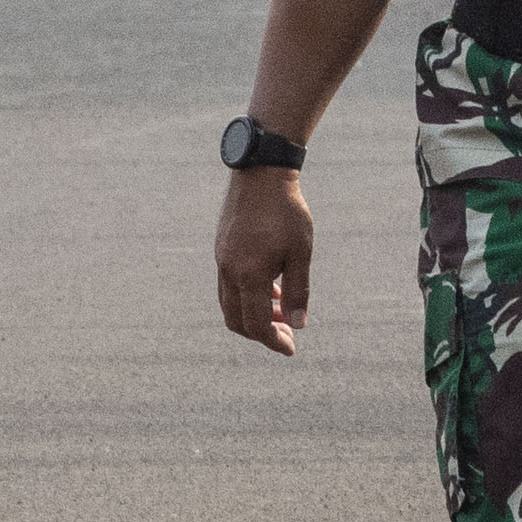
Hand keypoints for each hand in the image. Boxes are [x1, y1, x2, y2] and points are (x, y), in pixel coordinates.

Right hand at [214, 167, 314, 354]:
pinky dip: (246, 296)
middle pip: (237, 320)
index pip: (256, 324)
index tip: (291, 349)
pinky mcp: (221, 249)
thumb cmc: (286, 212)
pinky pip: (228, 285)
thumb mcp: (301, 252)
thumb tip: (298, 325)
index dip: (273, 341)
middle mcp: (229, 271)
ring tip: (280, 310)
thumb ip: (298, 291)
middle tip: (287, 334)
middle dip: (261, 334)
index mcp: (249, 274)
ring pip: (230, 304)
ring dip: (253, 315)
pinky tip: (271, 287)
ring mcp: (221, 260)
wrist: (260, 173)